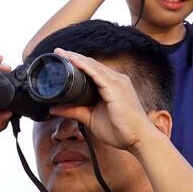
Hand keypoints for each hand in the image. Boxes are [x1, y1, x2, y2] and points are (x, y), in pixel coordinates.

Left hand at [45, 49, 161, 153]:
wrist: (138, 139)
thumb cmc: (120, 130)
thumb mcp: (91, 119)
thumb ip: (74, 111)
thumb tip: (53, 109)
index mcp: (113, 85)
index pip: (92, 69)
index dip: (77, 63)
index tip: (61, 58)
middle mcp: (117, 80)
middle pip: (92, 64)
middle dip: (74, 57)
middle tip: (57, 52)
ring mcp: (118, 82)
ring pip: (93, 65)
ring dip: (76, 58)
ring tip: (61, 53)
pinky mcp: (116, 88)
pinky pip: (97, 73)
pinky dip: (84, 66)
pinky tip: (72, 61)